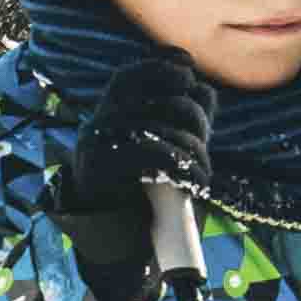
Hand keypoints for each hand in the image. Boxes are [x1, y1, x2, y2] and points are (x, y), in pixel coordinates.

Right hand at [52, 56, 213, 300]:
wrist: (110, 232)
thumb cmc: (141, 184)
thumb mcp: (160, 144)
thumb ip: (179, 116)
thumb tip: (203, 89)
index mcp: (112, 110)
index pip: (134, 75)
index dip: (161, 67)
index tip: (188, 73)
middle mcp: (100, 120)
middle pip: (152, 100)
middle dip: (190, 116)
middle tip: (203, 139)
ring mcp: (96, 144)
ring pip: (154, 127)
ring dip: (189, 148)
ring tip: (200, 170)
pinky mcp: (100, 169)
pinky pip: (148, 153)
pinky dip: (178, 166)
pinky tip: (192, 180)